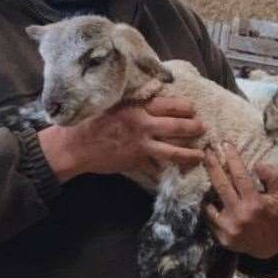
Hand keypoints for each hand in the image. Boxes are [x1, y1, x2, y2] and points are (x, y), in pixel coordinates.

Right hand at [38, 96, 205, 182]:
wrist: (74, 145)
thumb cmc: (93, 121)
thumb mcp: (115, 105)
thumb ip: (136, 105)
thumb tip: (156, 102)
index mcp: (137, 108)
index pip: (169, 106)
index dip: (184, 108)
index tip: (193, 109)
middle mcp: (142, 126)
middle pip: (176, 127)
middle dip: (193, 128)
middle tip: (203, 128)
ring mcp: (140, 146)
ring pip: (172, 151)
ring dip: (189, 153)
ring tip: (200, 155)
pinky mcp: (135, 161)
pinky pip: (156, 168)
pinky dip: (167, 172)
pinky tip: (178, 174)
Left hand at [204, 142, 277, 258]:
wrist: (271, 248)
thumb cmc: (274, 217)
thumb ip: (273, 177)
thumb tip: (257, 165)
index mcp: (255, 203)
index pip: (240, 176)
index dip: (232, 158)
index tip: (225, 144)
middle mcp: (240, 215)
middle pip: (221, 185)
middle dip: (212, 165)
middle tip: (206, 151)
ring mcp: (229, 228)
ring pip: (211, 201)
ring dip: (207, 186)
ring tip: (205, 172)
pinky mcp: (222, 238)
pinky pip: (211, 217)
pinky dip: (210, 207)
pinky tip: (210, 199)